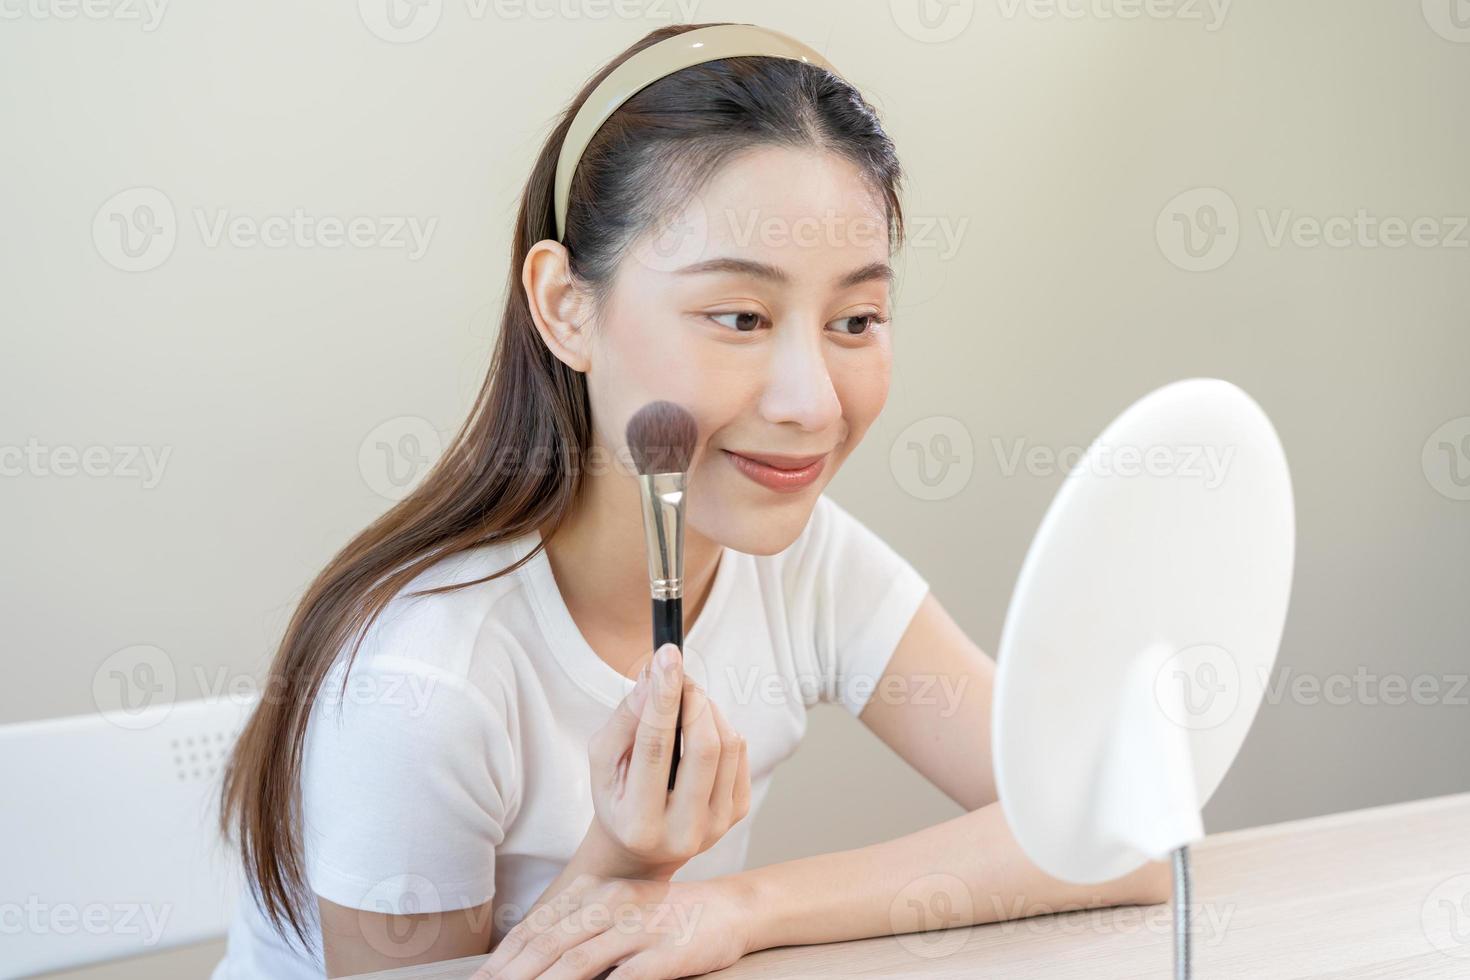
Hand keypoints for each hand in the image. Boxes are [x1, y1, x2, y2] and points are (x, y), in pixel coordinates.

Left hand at [474, 873, 755, 979]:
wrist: (732, 909)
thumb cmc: (670, 918)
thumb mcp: (621, 910)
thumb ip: (582, 929)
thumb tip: (534, 961)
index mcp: (596, 892)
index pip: (538, 926)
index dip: (504, 956)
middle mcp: (612, 904)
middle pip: (548, 944)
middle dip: (511, 974)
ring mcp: (639, 927)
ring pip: (576, 960)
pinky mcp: (665, 952)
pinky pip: (624, 978)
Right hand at [585, 642, 751, 879]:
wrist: (640, 850)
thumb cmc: (617, 797)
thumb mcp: (603, 760)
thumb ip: (626, 719)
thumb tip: (655, 677)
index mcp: (638, 822)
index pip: (656, 747)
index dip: (663, 696)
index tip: (667, 655)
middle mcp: (682, 832)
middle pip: (704, 746)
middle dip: (693, 698)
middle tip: (679, 676)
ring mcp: (716, 826)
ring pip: (728, 745)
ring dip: (708, 709)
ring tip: (686, 704)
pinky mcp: (736, 814)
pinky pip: (740, 753)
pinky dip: (721, 728)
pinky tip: (699, 731)